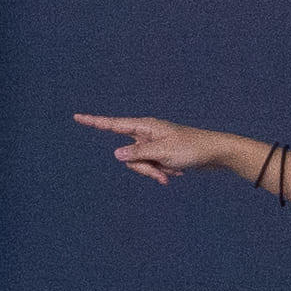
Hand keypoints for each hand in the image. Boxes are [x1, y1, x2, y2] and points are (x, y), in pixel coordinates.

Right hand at [74, 114, 244, 185]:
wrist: (214, 153)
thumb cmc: (190, 148)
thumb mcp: (162, 152)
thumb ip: (137, 154)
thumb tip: (115, 154)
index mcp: (144, 126)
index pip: (113, 124)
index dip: (94, 122)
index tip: (76, 117)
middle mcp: (146, 134)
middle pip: (128, 156)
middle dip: (143, 168)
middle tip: (162, 171)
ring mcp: (152, 145)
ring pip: (139, 165)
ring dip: (155, 172)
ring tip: (172, 173)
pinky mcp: (159, 155)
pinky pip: (151, 168)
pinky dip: (162, 172)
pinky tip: (177, 172)